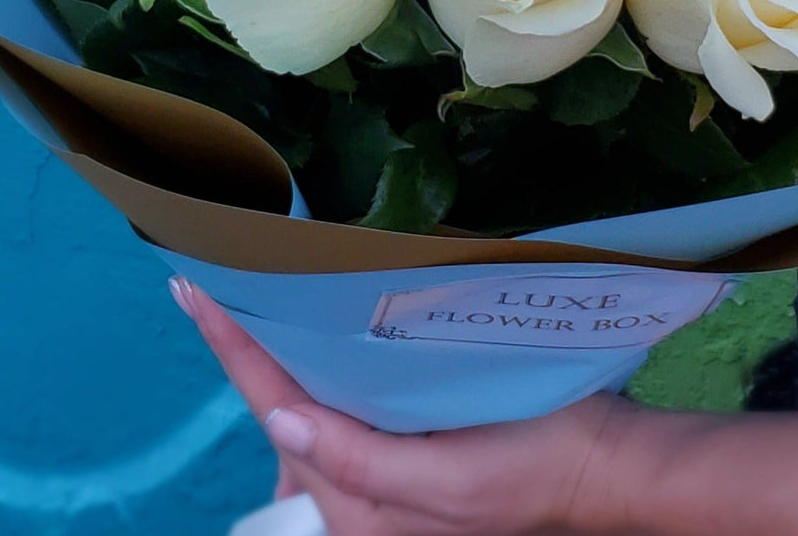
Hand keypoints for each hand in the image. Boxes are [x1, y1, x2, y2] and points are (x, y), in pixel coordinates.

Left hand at [171, 277, 646, 535]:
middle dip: (253, 358)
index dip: (233, 348)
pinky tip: (325, 341)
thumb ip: (357, 457)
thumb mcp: (449, 478)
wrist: (607, 470)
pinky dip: (324, 379)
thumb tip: (279, 416)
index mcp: (360, 509)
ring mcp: (380, 486)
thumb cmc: (536, 464)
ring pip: (308, 420)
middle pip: (282, 420)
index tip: (190, 292)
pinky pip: (341, 421)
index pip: (279, 411)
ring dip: (287, 364)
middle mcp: (357, 504)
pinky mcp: (403, 462)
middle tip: (228, 289)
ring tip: (268, 304)